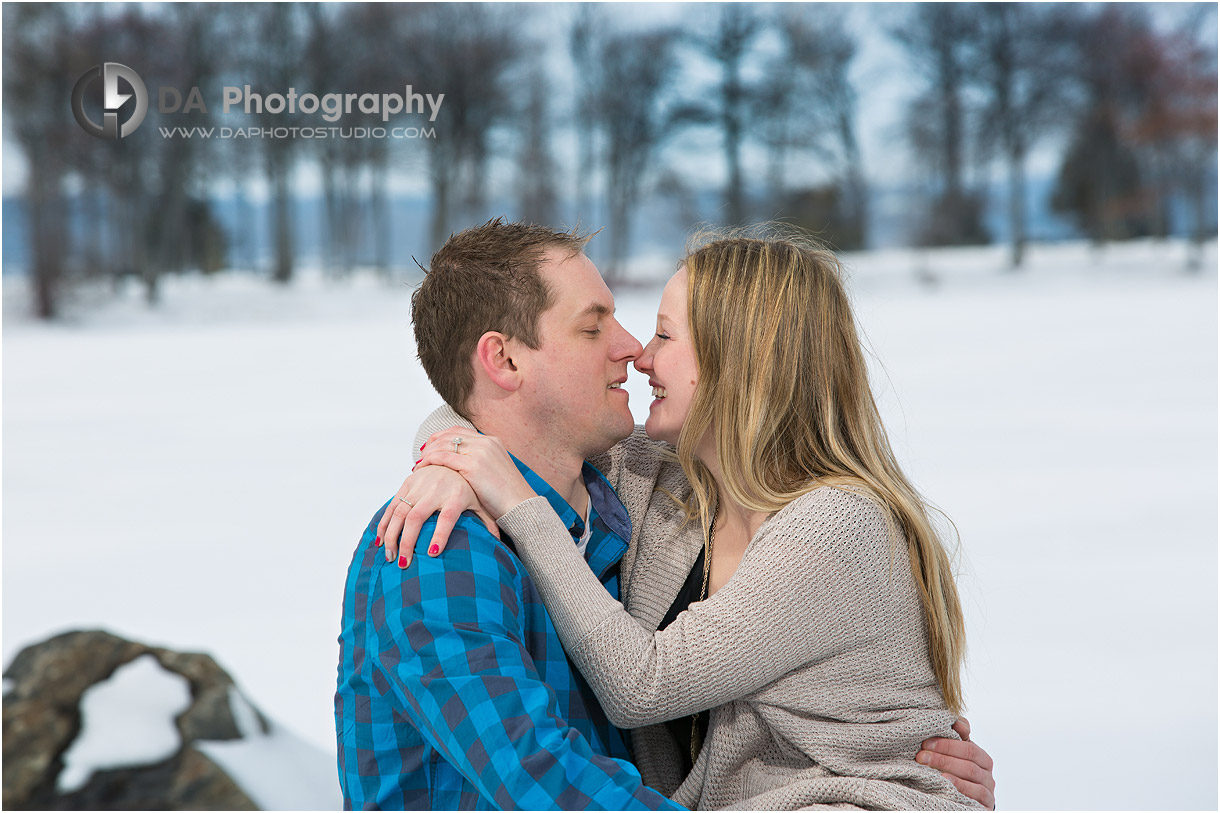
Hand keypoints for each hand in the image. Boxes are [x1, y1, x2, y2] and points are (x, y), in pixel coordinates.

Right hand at [374, 464, 498, 568]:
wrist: (456, 455)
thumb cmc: (471, 486)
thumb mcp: (482, 502)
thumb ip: (489, 523)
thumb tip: (500, 546)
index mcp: (458, 496)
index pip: (448, 518)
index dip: (440, 535)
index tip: (433, 554)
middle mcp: (436, 489)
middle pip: (417, 517)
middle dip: (407, 542)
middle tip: (404, 564)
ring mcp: (420, 485)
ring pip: (400, 512)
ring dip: (391, 536)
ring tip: (390, 557)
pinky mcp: (408, 482)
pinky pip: (392, 505)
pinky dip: (384, 522)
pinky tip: (381, 540)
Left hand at [415, 428, 536, 519]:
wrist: (521, 505)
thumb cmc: (508, 495)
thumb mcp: (495, 471)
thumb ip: (481, 463)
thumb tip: (463, 467)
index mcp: (492, 441)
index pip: (460, 431)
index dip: (442, 437)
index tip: (431, 446)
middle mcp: (486, 442)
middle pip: (450, 435)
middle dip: (432, 443)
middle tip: (421, 455)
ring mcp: (480, 452)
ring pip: (444, 444)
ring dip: (428, 452)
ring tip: (420, 463)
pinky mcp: (473, 466)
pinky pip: (444, 457)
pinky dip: (430, 461)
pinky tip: (423, 468)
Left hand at [918, 717, 994, 808]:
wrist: (963, 802)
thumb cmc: (956, 775)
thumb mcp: (956, 757)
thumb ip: (957, 738)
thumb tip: (958, 722)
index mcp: (981, 758)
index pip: (968, 746)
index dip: (947, 744)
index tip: (925, 743)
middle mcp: (987, 773)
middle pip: (968, 760)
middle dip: (942, 756)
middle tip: (921, 755)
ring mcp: (988, 790)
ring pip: (971, 774)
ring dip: (947, 768)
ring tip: (928, 765)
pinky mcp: (985, 805)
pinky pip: (976, 793)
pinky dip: (960, 786)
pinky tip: (944, 781)